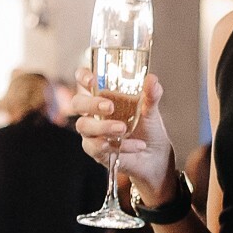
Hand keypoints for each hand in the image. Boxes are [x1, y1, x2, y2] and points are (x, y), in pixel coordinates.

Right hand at [71, 70, 174, 203]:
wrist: (155, 155)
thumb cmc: (148, 128)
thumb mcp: (151, 110)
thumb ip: (151, 95)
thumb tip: (152, 80)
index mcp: (103, 95)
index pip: (84, 81)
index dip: (82, 76)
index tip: (91, 80)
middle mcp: (93, 112)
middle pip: (77, 103)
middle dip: (91, 104)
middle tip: (110, 107)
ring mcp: (92, 132)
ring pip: (84, 126)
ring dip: (103, 127)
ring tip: (124, 129)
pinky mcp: (96, 150)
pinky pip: (96, 147)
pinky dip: (117, 145)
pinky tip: (135, 145)